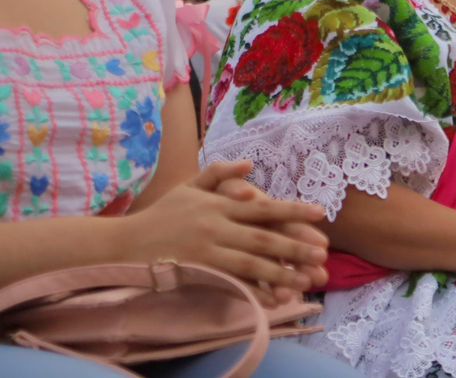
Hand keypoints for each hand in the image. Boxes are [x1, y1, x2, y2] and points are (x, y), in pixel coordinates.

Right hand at [124, 161, 328, 304]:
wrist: (121, 243)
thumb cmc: (160, 214)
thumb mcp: (188, 186)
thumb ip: (219, 173)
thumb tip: (249, 165)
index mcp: (219, 204)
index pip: (263, 208)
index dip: (293, 211)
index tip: (320, 214)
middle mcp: (216, 226)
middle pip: (263, 237)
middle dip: (295, 246)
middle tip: (323, 254)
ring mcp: (206, 251)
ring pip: (251, 263)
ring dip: (282, 272)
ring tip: (307, 280)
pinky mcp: (196, 272)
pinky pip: (230, 283)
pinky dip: (253, 291)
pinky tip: (274, 300)